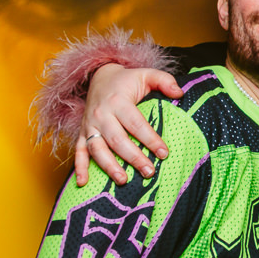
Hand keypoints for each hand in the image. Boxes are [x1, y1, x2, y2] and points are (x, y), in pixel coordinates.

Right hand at [75, 64, 183, 186]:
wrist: (100, 77)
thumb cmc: (127, 80)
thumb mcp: (146, 74)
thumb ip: (164, 80)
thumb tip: (180, 93)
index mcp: (118, 101)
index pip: (136, 123)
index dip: (150, 139)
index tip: (164, 153)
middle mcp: (101, 114)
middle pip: (117, 140)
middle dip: (133, 158)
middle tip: (149, 172)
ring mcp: (90, 125)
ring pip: (97, 148)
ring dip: (109, 166)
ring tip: (123, 180)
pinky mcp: (82, 133)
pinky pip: (78, 151)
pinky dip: (79, 167)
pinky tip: (83, 182)